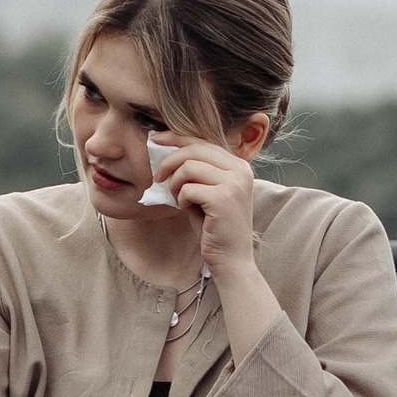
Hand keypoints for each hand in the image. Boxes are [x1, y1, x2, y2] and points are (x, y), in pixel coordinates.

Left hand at [152, 132, 258, 275]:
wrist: (231, 258)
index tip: (154, 140)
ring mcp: (235, 184)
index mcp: (239, 165)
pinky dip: (181, 199)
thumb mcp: (206, 191)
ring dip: (175, 184)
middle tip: (157, 177)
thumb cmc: (214, 226)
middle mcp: (241, 170)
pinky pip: (188, 188)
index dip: (176, 138)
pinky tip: (187, 209)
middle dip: (169, 161)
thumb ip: (195, 170)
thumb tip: (164, 147)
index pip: (203, 141)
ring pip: (189, 167)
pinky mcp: (224, 198)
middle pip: (195, 149)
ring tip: (178, 198)